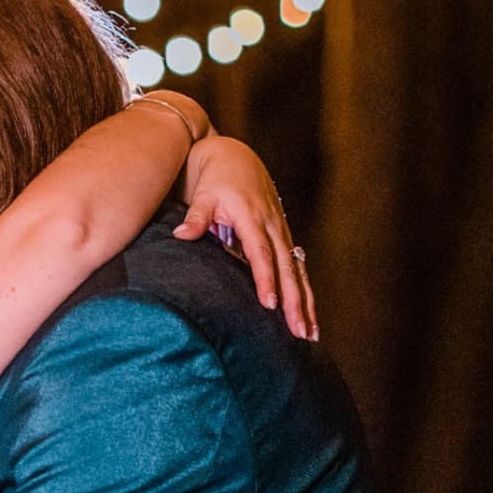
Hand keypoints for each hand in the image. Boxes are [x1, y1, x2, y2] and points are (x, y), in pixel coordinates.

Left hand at [175, 135, 317, 339]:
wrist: (235, 159)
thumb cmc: (216, 180)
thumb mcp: (204, 194)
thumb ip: (196, 216)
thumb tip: (181, 234)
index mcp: (253, 218)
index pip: (261, 254)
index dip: (266, 279)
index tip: (270, 304)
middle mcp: (273, 227)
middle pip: (287, 269)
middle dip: (294, 301)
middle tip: (299, 331)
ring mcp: (282, 233)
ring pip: (297, 272)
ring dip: (305, 303)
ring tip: (310, 334)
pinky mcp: (285, 238)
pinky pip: (297, 270)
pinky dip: (304, 293)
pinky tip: (308, 316)